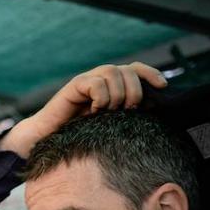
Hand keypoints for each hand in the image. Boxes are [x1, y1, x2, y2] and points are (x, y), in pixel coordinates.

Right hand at [0, 62, 168, 158]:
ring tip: (110, 112)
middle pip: (128, 70)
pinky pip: (95, 83)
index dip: (151, 74)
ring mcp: (87, 82)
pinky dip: (101, 96)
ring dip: (118, 94)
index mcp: (112, 87)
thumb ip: (126, 115)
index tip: (163, 87)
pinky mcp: (74, 87)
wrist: (46, 140)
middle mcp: (101, 80)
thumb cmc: (77, 137)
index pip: (136, 69)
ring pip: (113, 72)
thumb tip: (153, 112)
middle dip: (135, 89)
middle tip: (130, 109)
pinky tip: (95, 111)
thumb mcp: (109, 126)